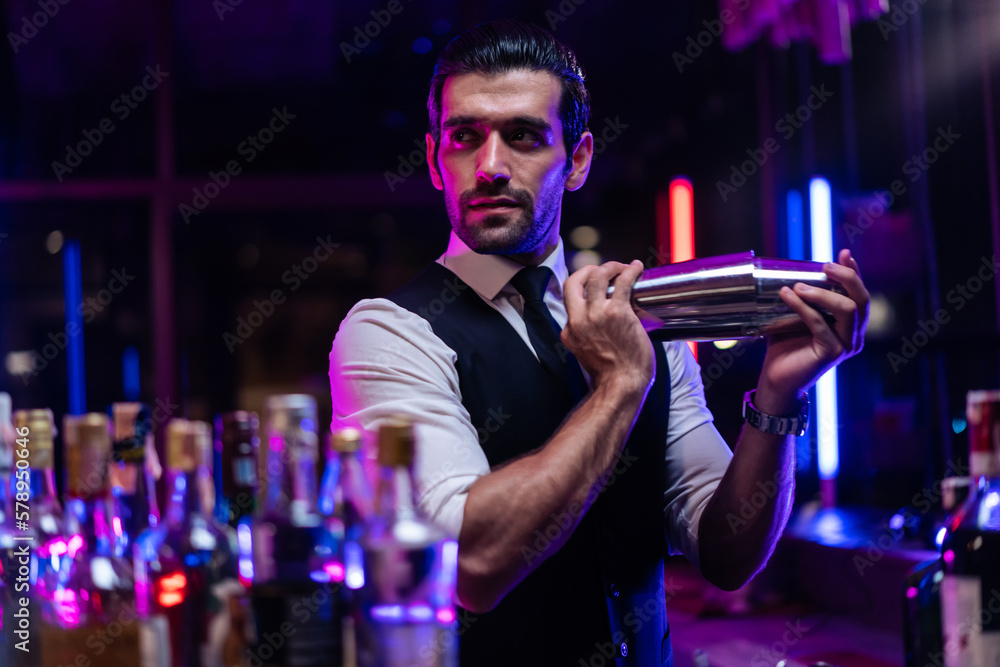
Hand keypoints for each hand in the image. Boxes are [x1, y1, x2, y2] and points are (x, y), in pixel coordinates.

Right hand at [562, 259, 653, 392]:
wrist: (621, 386)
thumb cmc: (612, 375)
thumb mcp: (586, 354)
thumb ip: (587, 337)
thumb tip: (604, 326)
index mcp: (569, 332)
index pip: (570, 303)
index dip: (583, 291)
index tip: (595, 288)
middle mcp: (578, 320)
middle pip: (573, 281)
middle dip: (587, 270)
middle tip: (603, 271)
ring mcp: (597, 315)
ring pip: (597, 276)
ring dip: (610, 266)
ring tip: (622, 267)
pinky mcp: (618, 312)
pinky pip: (623, 282)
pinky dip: (630, 271)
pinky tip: (636, 267)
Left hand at [755, 249, 868, 414]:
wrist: (776, 378)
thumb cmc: (785, 345)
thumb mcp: (797, 315)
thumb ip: (804, 297)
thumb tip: (795, 271)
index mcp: (851, 324)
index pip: (858, 293)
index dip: (854, 272)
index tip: (843, 254)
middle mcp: (855, 334)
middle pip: (862, 299)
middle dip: (847, 277)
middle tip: (825, 265)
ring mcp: (846, 345)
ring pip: (847, 309)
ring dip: (822, 292)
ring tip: (798, 285)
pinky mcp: (832, 353)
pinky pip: (820, 324)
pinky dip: (803, 307)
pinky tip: (788, 295)